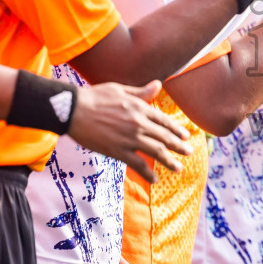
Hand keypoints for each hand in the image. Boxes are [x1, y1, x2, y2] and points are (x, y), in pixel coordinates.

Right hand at [69, 80, 193, 183]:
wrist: (73, 110)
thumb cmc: (95, 97)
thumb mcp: (120, 90)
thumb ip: (141, 92)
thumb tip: (158, 84)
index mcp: (140, 108)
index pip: (164, 121)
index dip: (177, 129)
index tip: (186, 136)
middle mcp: (139, 124)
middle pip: (164, 138)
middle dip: (179, 146)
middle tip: (189, 152)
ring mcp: (129, 139)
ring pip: (156, 152)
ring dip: (169, 161)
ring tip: (178, 168)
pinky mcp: (118, 151)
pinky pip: (137, 164)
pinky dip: (148, 172)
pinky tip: (154, 179)